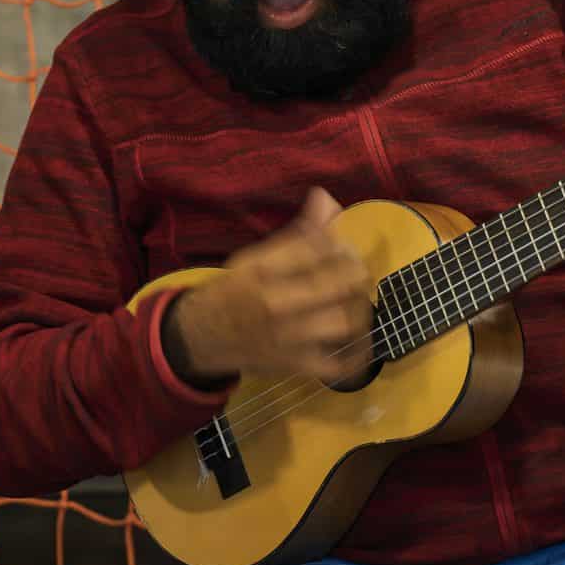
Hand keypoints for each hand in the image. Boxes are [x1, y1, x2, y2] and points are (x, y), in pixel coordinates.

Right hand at [167, 188, 374, 388]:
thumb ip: (298, 233)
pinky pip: (340, 364)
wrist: (203, 337)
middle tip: (354, 272)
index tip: (342, 247)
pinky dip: (358, 354)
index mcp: (264, 270)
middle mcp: (277, 303)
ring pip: (345, 321)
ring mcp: (289, 338)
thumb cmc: (235, 292)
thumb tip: (326, 198)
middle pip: (340, 283)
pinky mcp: (297, 365)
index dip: (340, 243)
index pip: (317, 248)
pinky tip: (361, 338)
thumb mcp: (256, 257)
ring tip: (356, 300)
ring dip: (360, 307)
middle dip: (355, 272)